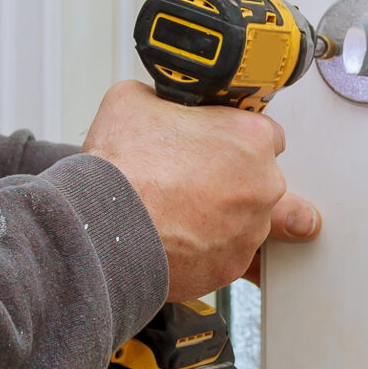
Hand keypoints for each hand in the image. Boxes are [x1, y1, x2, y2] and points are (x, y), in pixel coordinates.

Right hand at [81, 80, 322, 300]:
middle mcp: (262, 187)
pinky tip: (174, 237)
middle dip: (233, 182)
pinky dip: (204, 250)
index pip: (266, 135)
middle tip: (193, 181)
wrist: (101, 226)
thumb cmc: (121, 168)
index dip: (234, 140)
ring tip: (177, 213)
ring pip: (243, 221)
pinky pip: (223, 254)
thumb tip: (161, 106)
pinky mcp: (229, 268)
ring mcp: (249, 232)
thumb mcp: (135, 100)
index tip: (216, 148)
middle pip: (259, 181)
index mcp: (250, 138)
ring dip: (220, 218)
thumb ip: (168, 99)